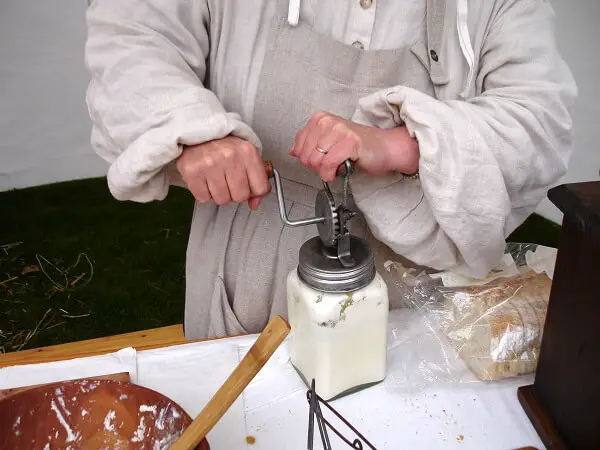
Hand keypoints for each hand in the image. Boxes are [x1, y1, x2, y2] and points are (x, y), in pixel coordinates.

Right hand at [176, 136, 269, 209]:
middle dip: (235, 193)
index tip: (248, 186)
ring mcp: (210, 164)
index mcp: (247, 152)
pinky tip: (204, 180)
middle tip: (228, 181)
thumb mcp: (245, 157)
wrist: (197, 133)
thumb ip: (256, 180)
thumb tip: (254, 203)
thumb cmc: (223, 147)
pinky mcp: (193, 171)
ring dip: (218, 194)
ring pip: (222, 199)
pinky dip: (204, 193)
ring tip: (215, 179)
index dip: (254, 192)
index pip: (261, 188)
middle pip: (240, 197)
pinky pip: (204, 198)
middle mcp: (230, 156)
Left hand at [290, 111, 418, 181]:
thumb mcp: (328, 142)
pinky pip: (328, 165)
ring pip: (315, 162)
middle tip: (332, 163)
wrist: (384, 148)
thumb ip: (309, 145)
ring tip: (338, 165)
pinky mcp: (349, 142)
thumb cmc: (358, 147)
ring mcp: (339, 130)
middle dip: (317, 167)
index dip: (309, 160)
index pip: (297, 148)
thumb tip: (293, 151)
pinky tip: (340, 170)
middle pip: (305, 157)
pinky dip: (331, 174)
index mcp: (319, 119)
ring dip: (326, 171)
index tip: (323, 158)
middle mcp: (327, 121)